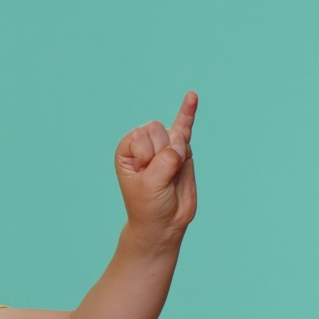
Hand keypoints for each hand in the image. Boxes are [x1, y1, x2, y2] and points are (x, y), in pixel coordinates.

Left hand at [114, 91, 197, 245]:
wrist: (164, 222)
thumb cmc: (149, 204)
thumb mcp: (151, 184)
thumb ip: (166, 161)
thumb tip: (183, 145)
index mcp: (126, 150)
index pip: (140, 135)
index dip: (146, 156)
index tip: (144, 176)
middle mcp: (143, 144)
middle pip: (157, 129)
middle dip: (162, 154)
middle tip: (159, 176)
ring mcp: (164, 145)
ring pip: (174, 134)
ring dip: (176, 152)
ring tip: (170, 174)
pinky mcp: (182, 150)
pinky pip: (186, 126)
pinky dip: (189, 112)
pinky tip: (191, 96)